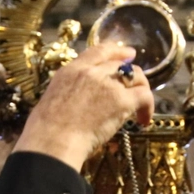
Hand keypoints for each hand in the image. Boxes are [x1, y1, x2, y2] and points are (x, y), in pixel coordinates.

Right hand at [15, 43, 153, 170]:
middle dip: (132, 75)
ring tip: (141, 110)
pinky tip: (144, 120)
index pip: (98, 52)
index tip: (128, 53)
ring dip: (140, 91)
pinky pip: (144, 96)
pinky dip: (148, 107)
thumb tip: (78, 102)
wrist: (52, 141)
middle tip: (139, 87)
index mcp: (70, 71)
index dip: (116, 51)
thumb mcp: (53, 100)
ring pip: (135, 77)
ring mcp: (107, 84)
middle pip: (120, 65)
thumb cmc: (46, 131)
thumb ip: (70, 93)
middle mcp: (90, 72)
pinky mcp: (121, 100)